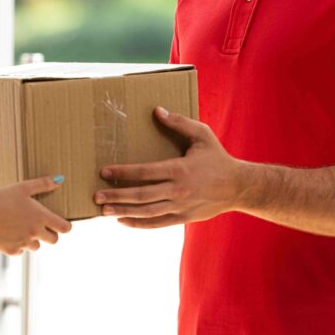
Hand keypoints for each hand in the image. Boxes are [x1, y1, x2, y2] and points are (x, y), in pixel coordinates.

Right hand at [0, 177, 72, 254]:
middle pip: (54, 240)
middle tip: (40, 225)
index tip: (60, 222)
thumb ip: (42, 184)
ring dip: (33, 239)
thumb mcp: (22, 188)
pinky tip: (9, 234)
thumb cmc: (1, 200)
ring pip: (36, 246)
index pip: (65, 228)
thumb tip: (60, 179)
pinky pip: (21, 250)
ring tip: (21, 228)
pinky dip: (18, 245)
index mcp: (41, 217)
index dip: (65, 226)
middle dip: (50, 233)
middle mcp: (36, 233)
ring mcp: (25, 243)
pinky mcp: (13, 251)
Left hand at [94, 107, 247, 228]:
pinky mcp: (183, 218)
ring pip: (146, 212)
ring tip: (103, 211)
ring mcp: (180, 207)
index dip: (123, 172)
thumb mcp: (202, 135)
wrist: (238, 186)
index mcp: (179, 169)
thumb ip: (179, 122)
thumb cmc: (217, 158)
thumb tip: (157, 110)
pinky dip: (138, 223)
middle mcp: (178, 190)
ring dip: (123, 212)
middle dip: (116, 196)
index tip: (104, 172)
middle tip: (96, 196)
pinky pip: (156, 223)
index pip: (145, 172)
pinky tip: (122, 220)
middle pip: (141, 196)